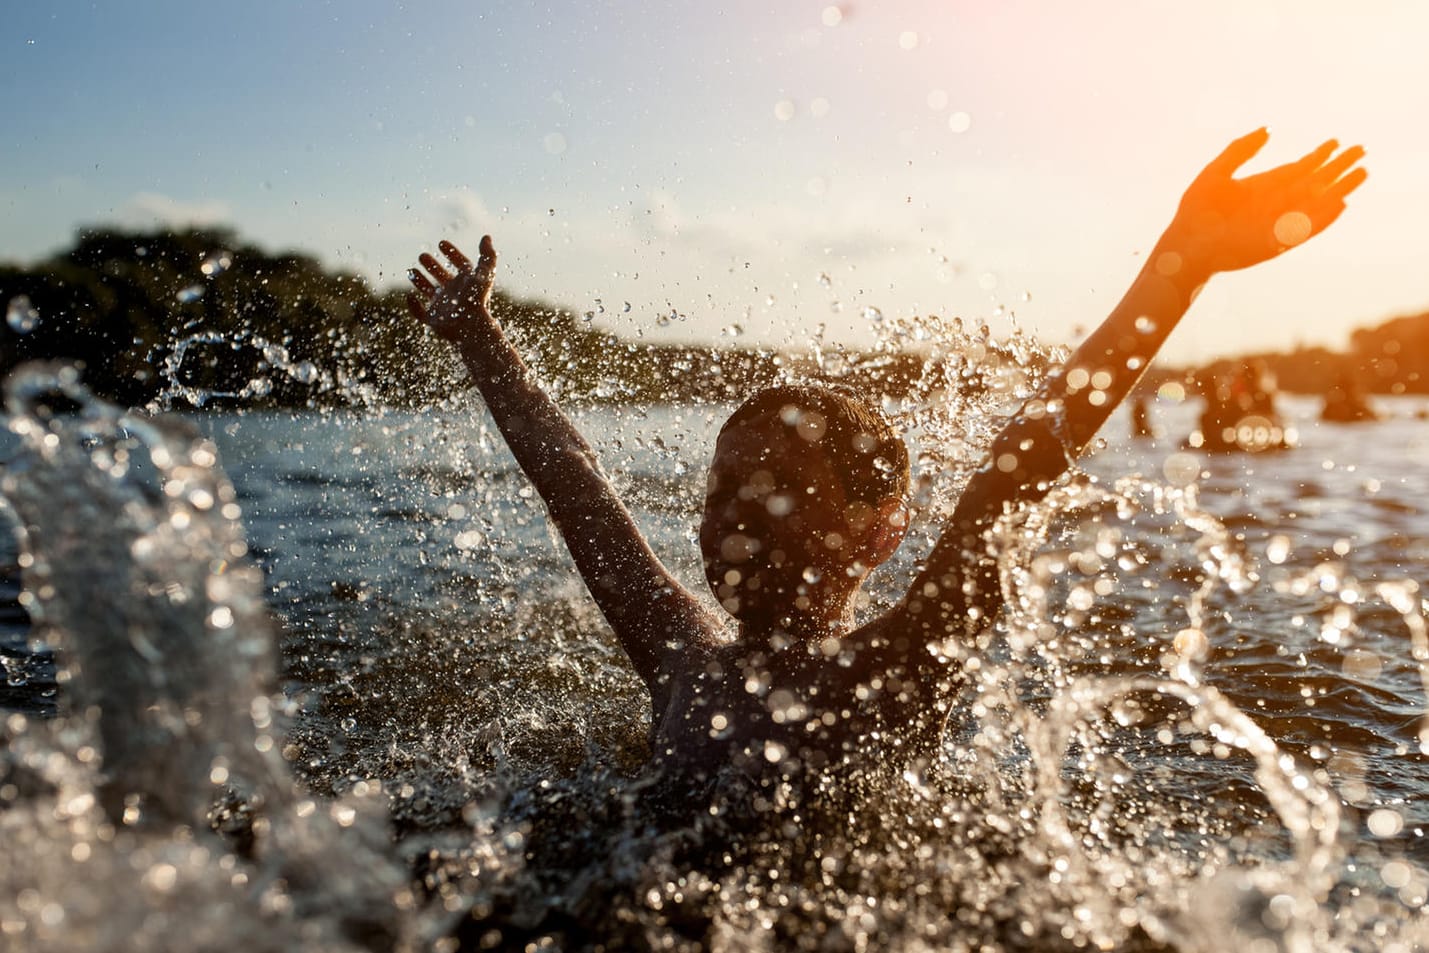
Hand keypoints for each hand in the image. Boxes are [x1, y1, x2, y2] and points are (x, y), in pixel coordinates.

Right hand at [406, 236, 497, 340]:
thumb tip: (486, 237)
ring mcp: (443, 307)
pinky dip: (413, 306)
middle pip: (442, 277)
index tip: (442, 243)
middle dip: (432, 266)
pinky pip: (420, 313)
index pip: (461, 266)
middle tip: (422, 255)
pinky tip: (409, 296)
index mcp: (467, 284)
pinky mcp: (433, 321)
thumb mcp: (485, 274)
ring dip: (419, 281)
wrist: (470, 327)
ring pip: (429, 292)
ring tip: (411, 270)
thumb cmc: (477, 300)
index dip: (452, 254)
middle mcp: (454, 294)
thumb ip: (488, 255)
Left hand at [1163, 129, 1366, 275]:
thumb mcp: (1216, 173)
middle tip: (1361, 150)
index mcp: (1262, 186)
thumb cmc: (1195, 212)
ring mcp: (1278, 222)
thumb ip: (1240, 150)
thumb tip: (1267, 130)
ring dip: (1338, 188)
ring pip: (1316, 203)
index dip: (1318, 156)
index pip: (1298, 169)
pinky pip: (1307, 229)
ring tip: (1361, 173)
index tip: (1335, 142)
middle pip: (1313, 182)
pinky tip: (1340, 203)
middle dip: (1337, 167)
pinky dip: (1324, 217)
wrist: (1185, 247)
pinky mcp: (1278, 242)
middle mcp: (1274, 203)